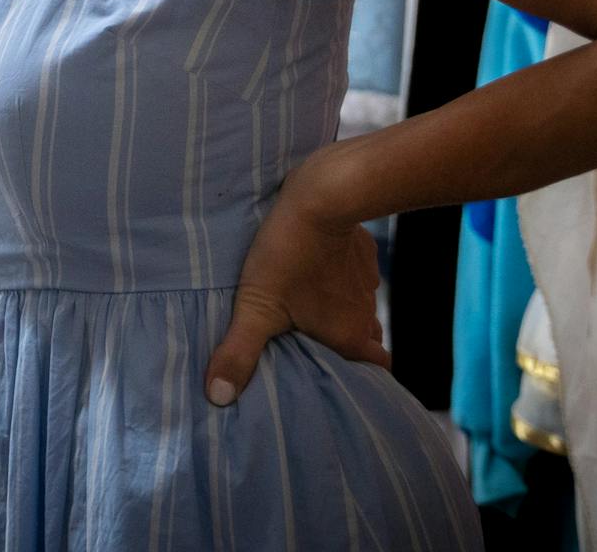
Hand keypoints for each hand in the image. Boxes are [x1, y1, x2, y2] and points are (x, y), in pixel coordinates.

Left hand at [204, 152, 385, 406]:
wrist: (321, 197)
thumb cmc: (286, 256)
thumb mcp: (255, 307)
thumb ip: (239, 352)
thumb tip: (218, 398)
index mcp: (348, 334)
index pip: (378, 368)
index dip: (367, 375)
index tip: (347, 377)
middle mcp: (366, 311)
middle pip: (369, 338)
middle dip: (352, 344)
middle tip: (321, 343)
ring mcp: (368, 279)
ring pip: (363, 305)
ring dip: (345, 308)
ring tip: (315, 307)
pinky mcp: (364, 249)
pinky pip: (358, 271)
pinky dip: (343, 275)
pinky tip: (319, 267)